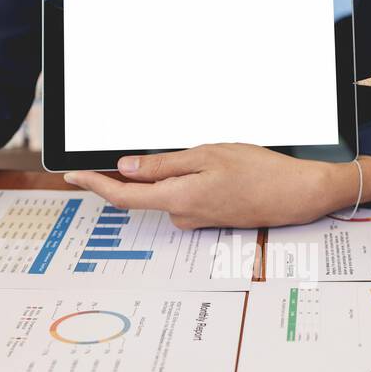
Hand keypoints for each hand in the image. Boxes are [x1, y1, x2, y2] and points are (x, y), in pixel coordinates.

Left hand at [62, 143, 370, 228]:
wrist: (297, 194)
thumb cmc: (260, 171)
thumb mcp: (207, 156)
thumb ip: (163, 165)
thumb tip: (125, 168)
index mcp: (179, 198)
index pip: (122, 195)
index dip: (93, 184)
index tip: (72, 175)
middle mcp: (183, 215)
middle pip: (141, 194)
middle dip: (126, 175)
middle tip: (110, 155)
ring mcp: (197, 219)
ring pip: (166, 193)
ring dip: (165, 174)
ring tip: (187, 152)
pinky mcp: (210, 217)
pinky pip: (185, 196)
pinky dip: (184, 181)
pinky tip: (206, 167)